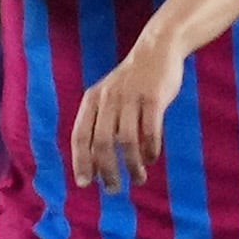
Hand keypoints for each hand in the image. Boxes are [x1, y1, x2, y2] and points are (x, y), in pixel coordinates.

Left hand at [69, 37, 185, 193]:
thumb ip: (102, 122)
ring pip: (126, 141)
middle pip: (102, 143)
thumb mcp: (110, 96)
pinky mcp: (154, 97)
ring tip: (137, 179)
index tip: (85, 183)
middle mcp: (108, 99)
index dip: (81, 161)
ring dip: (131, 165)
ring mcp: (131, 97)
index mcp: (93, 100)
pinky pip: (150, 130)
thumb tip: (98, 162)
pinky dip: (150, 149)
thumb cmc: (134, 80)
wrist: (158, 49)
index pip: (80, 136)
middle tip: (113, 189)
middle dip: (106, 171)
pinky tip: (152, 159)